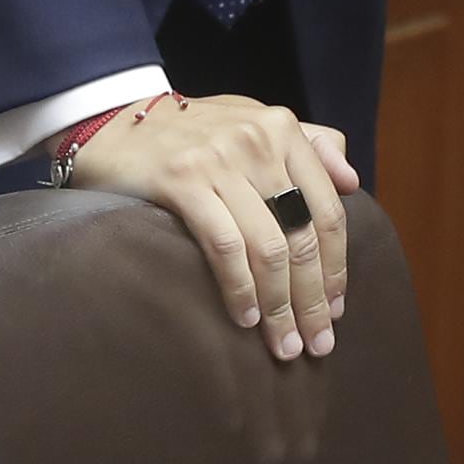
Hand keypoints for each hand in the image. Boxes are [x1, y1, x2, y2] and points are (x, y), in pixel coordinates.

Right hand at [62, 94, 361, 361]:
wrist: (110, 120)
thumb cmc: (189, 132)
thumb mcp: (251, 121)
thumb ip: (308, 144)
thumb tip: (353, 181)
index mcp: (282, 128)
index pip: (328, 210)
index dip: (336, 267)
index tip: (335, 310)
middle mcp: (257, 139)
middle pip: (302, 235)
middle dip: (312, 299)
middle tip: (315, 343)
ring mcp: (218, 159)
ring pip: (268, 248)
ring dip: (279, 306)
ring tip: (283, 344)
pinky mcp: (181, 180)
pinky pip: (225, 246)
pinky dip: (240, 288)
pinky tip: (245, 318)